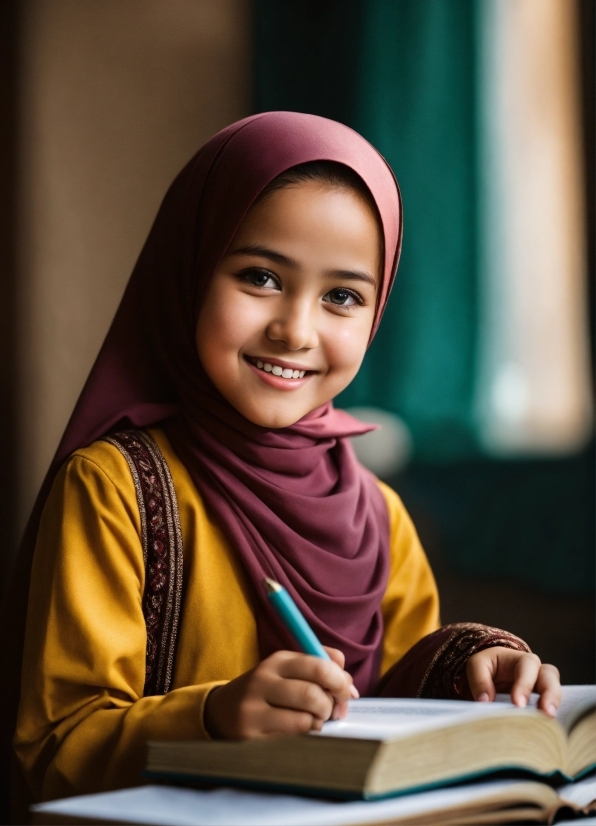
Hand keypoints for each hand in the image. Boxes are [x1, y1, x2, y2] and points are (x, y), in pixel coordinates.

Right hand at [204, 647, 357, 738]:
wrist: (222, 712)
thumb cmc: (269, 690)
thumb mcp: (289, 670)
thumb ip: (322, 666)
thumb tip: (351, 689)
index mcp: (276, 661)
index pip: (319, 665)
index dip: (341, 681)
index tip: (346, 693)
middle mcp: (261, 682)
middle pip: (313, 695)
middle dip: (331, 707)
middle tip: (332, 712)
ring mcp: (253, 712)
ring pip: (305, 721)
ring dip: (317, 724)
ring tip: (312, 721)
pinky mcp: (249, 739)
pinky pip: (292, 741)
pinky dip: (303, 739)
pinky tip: (296, 733)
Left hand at [465, 647, 560, 716]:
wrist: (489, 677)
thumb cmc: (485, 667)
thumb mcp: (477, 665)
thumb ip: (480, 679)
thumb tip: (485, 700)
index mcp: (519, 659)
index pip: (528, 665)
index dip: (525, 684)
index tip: (518, 704)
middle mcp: (535, 671)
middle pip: (550, 675)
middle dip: (550, 694)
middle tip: (546, 713)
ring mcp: (541, 688)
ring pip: (555, 692)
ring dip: (553, 707)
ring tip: (548, 722)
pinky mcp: (541, 703)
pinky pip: (550, 708)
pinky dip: (548, 717)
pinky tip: (545, 729)